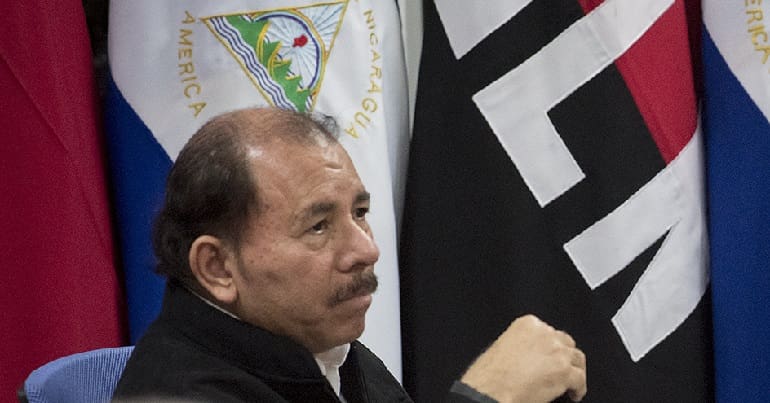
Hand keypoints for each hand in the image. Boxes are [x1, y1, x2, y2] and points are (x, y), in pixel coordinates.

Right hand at [460, 315, 586, 402]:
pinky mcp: (565, 372)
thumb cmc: (489, 374)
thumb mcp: (502, 347)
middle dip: (564, 355)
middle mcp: (545, 333)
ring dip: (574, 370)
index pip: (548, 331)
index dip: (550, 346)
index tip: (549, 356)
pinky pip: (580, 379)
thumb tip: (531, 355)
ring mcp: (557, 352)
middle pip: (566, 342)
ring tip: (571, 381)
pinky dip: (579, 388)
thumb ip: (521, 344)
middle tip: (561, 368)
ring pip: (577, 358)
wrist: (492, 389)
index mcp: (528, 324)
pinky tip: (574, 394)